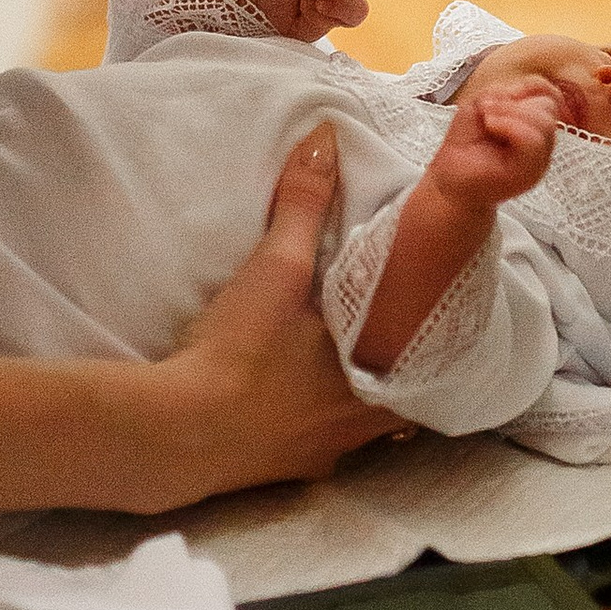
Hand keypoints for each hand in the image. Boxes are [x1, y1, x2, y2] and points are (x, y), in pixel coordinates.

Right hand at [152, 127, 399, 501]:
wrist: (177, 434)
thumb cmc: (240, 352)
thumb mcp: (275, 269)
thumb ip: (304, 204)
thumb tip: (327, 136)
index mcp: (372, 384)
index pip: (431, 370)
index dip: (433, 345)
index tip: (432, 319)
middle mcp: (357, 430)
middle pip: (397, 406)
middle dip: (392, 371)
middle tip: (389, 337)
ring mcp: (319, 456)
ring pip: (358, 429)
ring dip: (354, 401)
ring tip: (346, 367)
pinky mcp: (281, 473)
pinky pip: (314, 447)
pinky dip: (312, 424)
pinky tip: (292, 405)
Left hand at [424, 77, 561, 216]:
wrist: (449, 182)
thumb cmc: (465, 143)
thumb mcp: (483, 105)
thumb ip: (507, 93)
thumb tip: (526, 88)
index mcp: (535, 126)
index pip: (551, 95)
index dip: (528, 87)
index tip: (499, 96)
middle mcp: (543, 145)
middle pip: (549, 107)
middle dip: (515, 101)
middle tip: (487, 111)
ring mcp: (539, 161)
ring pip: (544, 123)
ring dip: (510, 112)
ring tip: (487, 120)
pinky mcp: (528, 173)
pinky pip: (532, 141)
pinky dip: (509, 125)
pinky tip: (490, 126)